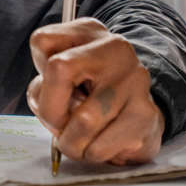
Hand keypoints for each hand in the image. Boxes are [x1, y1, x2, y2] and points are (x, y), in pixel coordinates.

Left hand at [26, 17, 163, 165]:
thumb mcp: (55, 80)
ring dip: (71, 141)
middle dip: (50, 109)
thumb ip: (42, 89)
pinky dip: (92, 153)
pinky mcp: (147, 112)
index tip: (51, 90)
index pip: (43, 41)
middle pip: (60, 67)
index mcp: (87, 31)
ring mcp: (134, 78)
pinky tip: (99, 144)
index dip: (38, 73)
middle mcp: (115, 48)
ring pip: (84, 118)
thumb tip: (53, 115)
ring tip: (77, 141)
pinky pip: (103, 144)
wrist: (134, 114)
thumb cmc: (86, 95)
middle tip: (57, 125)